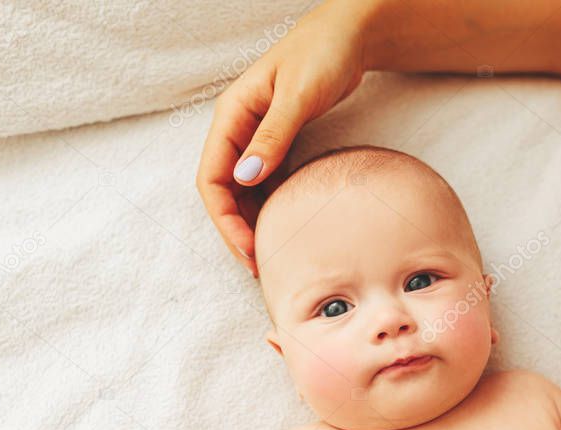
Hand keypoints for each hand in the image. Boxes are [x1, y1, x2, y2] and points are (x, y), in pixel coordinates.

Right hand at [196, 0, 368, 275]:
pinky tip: (288, 227)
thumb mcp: (298, 95)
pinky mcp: (279, 141)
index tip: (248, 249)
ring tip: (274, 253)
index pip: (212, 179)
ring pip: (244, 190)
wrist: (348, 35)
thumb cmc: (322, 54)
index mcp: (232, 116)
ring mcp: (258, 136)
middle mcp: (238, 129)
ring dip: (254, 222)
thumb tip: (245, 178)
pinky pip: (267, 181)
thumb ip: (273, 135)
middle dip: (237, 229)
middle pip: (224, 191)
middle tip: (261, 264)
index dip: (225, 219)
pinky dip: (273, 206)